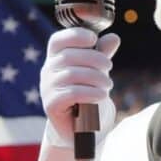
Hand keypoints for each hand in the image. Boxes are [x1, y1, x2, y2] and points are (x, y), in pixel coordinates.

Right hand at [40, 28, 119, 146]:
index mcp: (56, 58)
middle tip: (109, 67)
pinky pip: (72, 93)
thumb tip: (113, 38)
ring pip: (72, 74)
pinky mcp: (51, 105)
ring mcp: (47, 88)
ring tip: (108, 85)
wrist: (81, 125)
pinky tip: (101, 95)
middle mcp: (48, 71)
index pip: (58, 40)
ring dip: (96, 78)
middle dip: (95, 59)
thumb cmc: (88, 92)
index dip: (75, 35)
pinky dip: (91, 92)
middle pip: (69, 56)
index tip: (93, 39)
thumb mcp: (97, 71)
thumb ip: (103, 54)